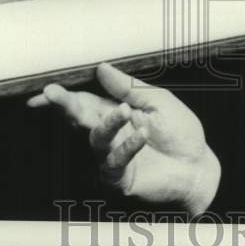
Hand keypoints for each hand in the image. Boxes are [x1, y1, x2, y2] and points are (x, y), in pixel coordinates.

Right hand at [27, 63, 220, 214]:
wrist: (199, 167)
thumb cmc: (179, 133)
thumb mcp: (158, 101)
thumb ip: (128, 87)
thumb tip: (101, 67)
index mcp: (114, 113)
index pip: (84, 101)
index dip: (63, 97)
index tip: (45, 91)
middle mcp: (109, 135)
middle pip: (81, 118)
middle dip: (66, 105)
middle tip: (52, 94)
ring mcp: (112, 157)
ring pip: (97, 139)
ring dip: (108, 123)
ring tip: (124, 111)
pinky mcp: (122, 178)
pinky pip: (118, 162)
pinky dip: (128, 146)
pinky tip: (141, 134)